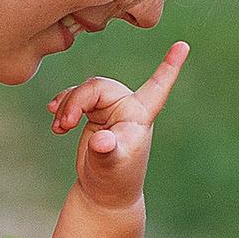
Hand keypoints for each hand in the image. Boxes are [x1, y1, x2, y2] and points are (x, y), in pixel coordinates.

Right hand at [48, 38, 188, 212]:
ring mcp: (110, 109)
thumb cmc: (114, 181)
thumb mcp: (110, 167)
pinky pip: (76, 98)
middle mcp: (127, 107)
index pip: (157, 86)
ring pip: (84, 91)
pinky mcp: (94, 114)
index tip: (184, 45)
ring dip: (67, 107)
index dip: (170, 65)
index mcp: (140, 115)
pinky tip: (54, 118)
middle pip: (97, 86)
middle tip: (63, 125)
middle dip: (76, 102)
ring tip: (59, 128)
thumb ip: (106, 152)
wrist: (103, 192)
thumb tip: (101, 141)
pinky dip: (63, 106)